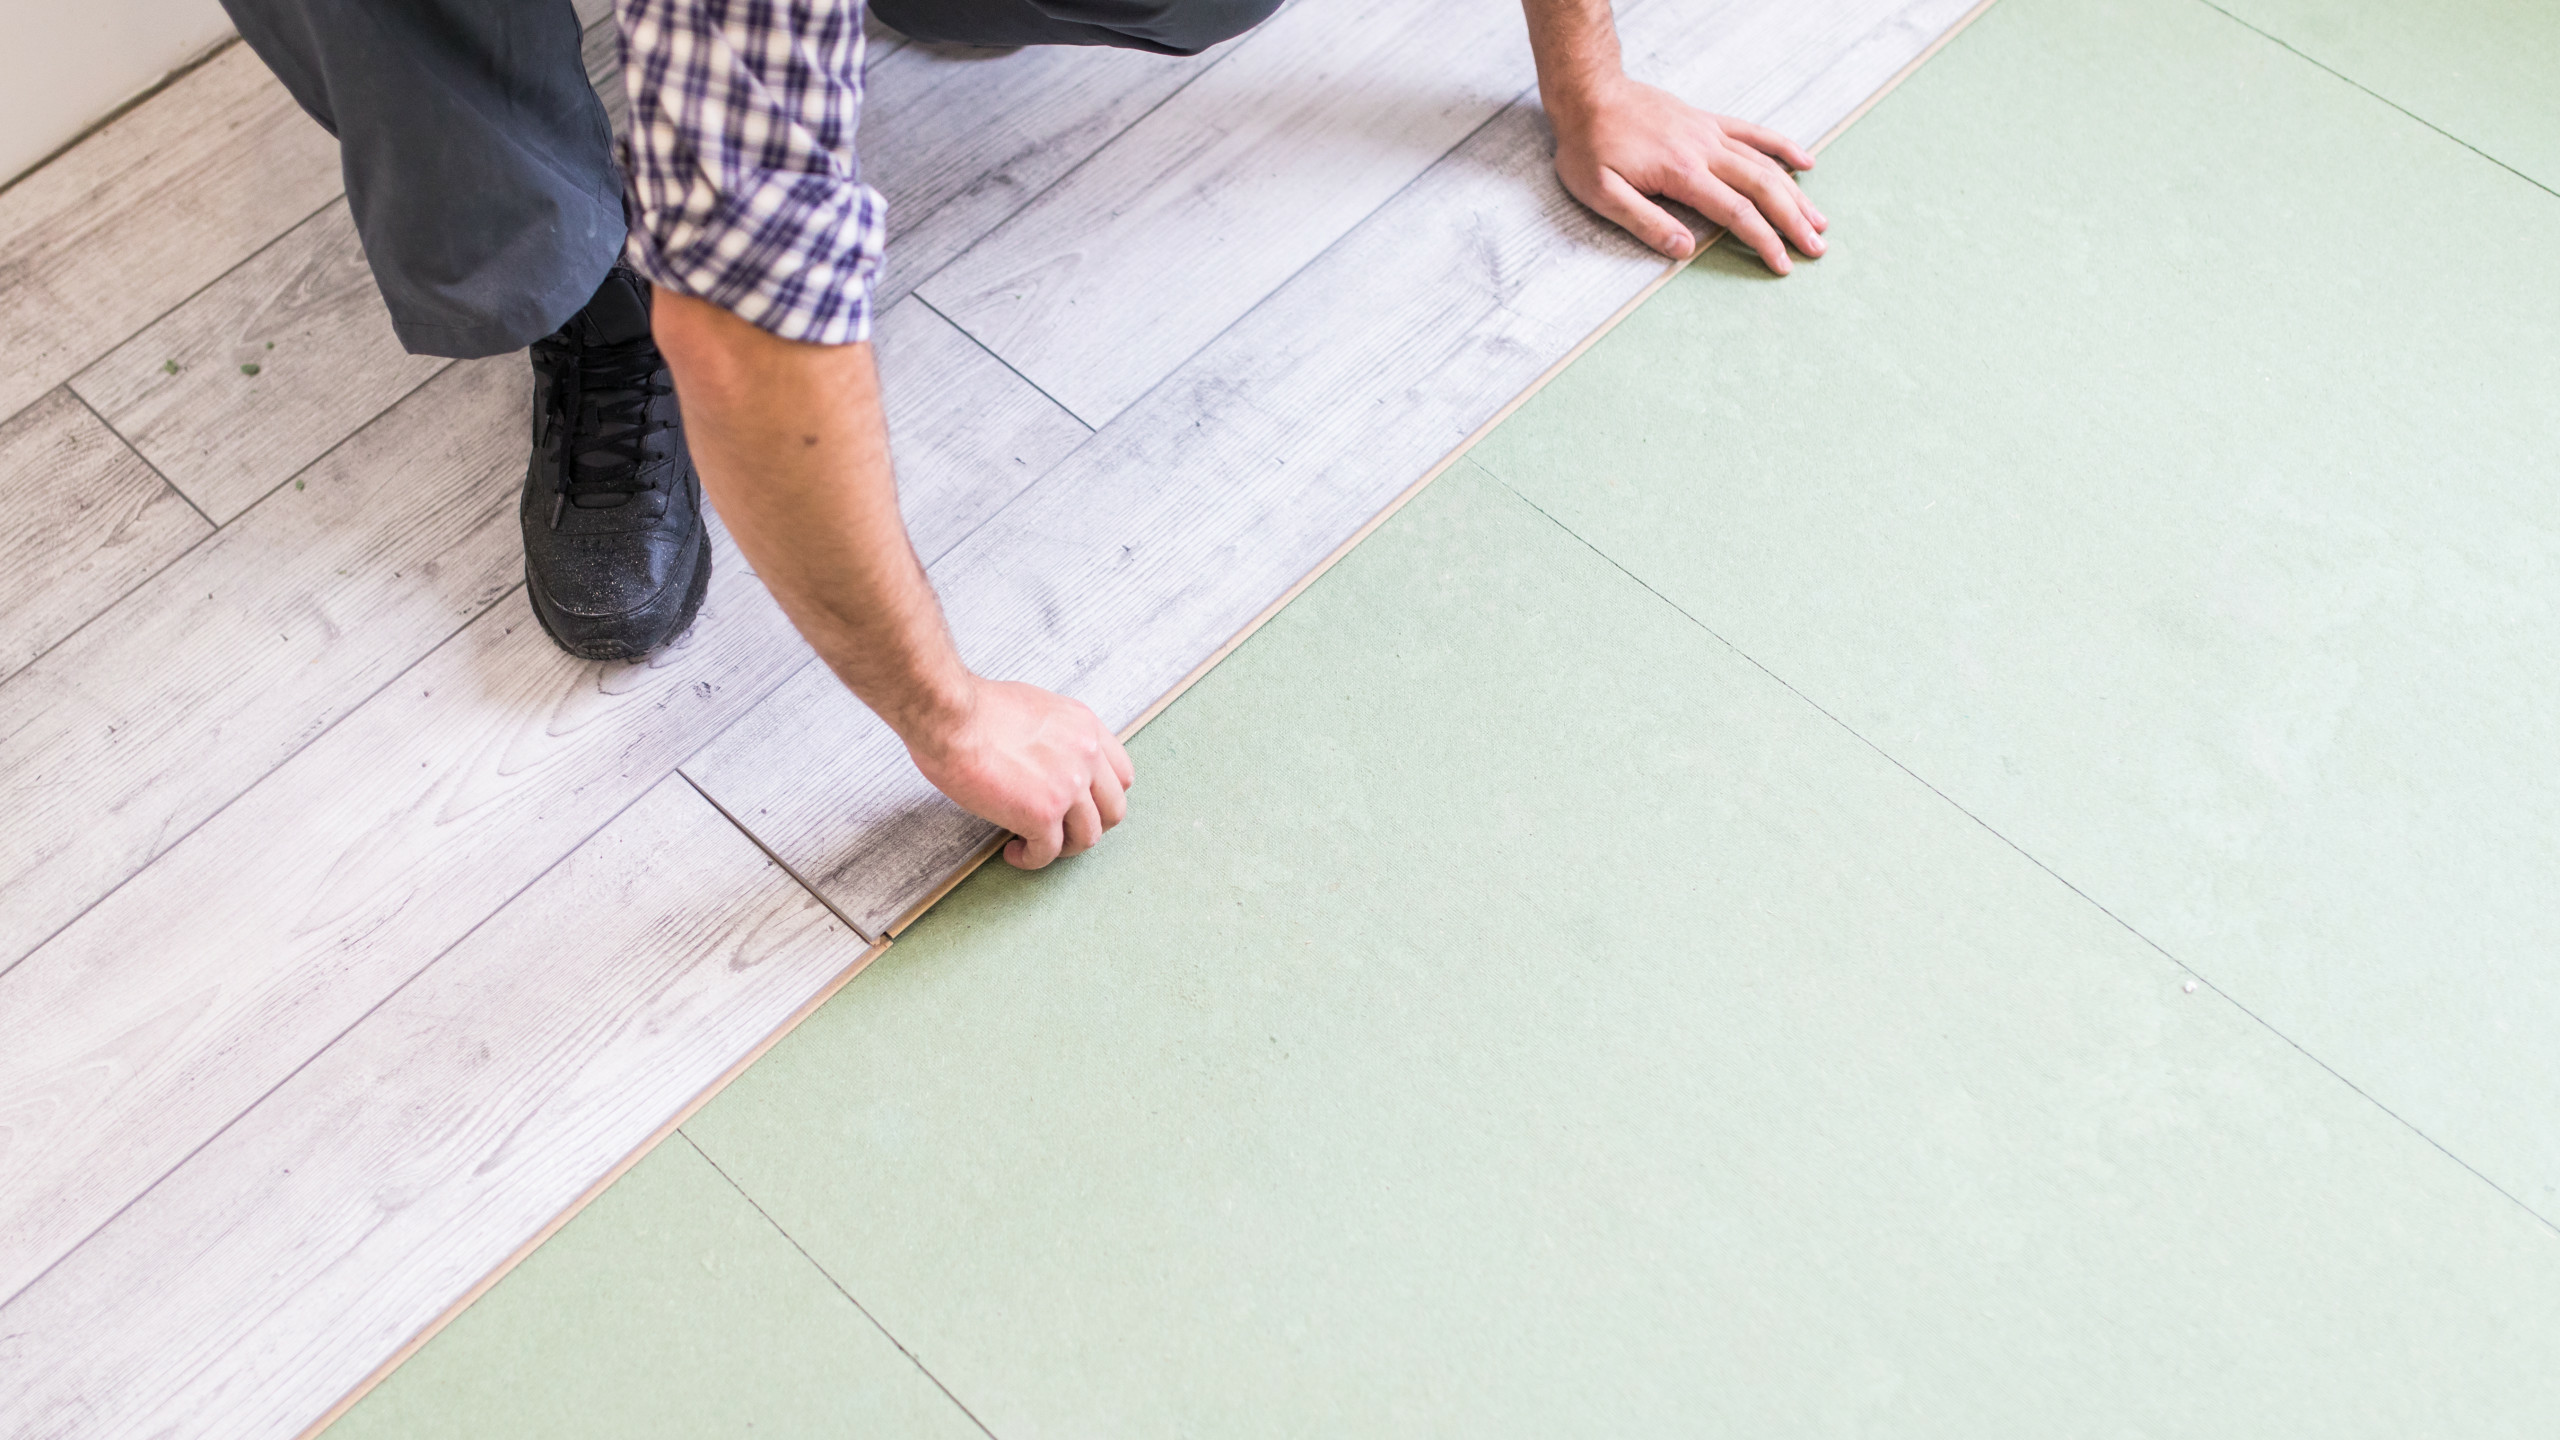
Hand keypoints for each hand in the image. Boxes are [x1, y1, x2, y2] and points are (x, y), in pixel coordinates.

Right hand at [906, 678, 1135, 869]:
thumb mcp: (1036, 707)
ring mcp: (1068, 787)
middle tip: (1062, 831)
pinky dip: (1032, 859)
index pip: (1121, 774)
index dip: (1102, 797)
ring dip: (1063, 848)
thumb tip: (1046, 757)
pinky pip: (1049, 852)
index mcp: (1085, 727)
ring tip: (1035, 845)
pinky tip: (1014, 852)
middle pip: (1113, 810)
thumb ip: (1055, 734)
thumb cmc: (975, 708)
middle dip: (1089, 826)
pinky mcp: (1042, 814)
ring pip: (1087, 836)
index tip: (1082, 805)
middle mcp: (1086, 756)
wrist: (951, 716)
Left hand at [1549, 75, 1825, 273]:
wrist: (1588, 93)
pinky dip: (1781, 147)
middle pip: (1762, 188)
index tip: (1783, 265)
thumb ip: (1644, 222)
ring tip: (1819, 220)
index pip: (1736, 213)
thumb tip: (1684, 250)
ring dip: (1795, 193)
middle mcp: (1704, 150)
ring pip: (1764, 164)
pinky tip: (1805, 161)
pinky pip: (1753, 133)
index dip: (1763, 241)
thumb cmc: (1588, 147)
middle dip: (1793, 221)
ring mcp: (1709, 133)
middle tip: (1817, 247)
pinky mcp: (1706, 121)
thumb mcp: (1601, 193)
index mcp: (1682, 173)